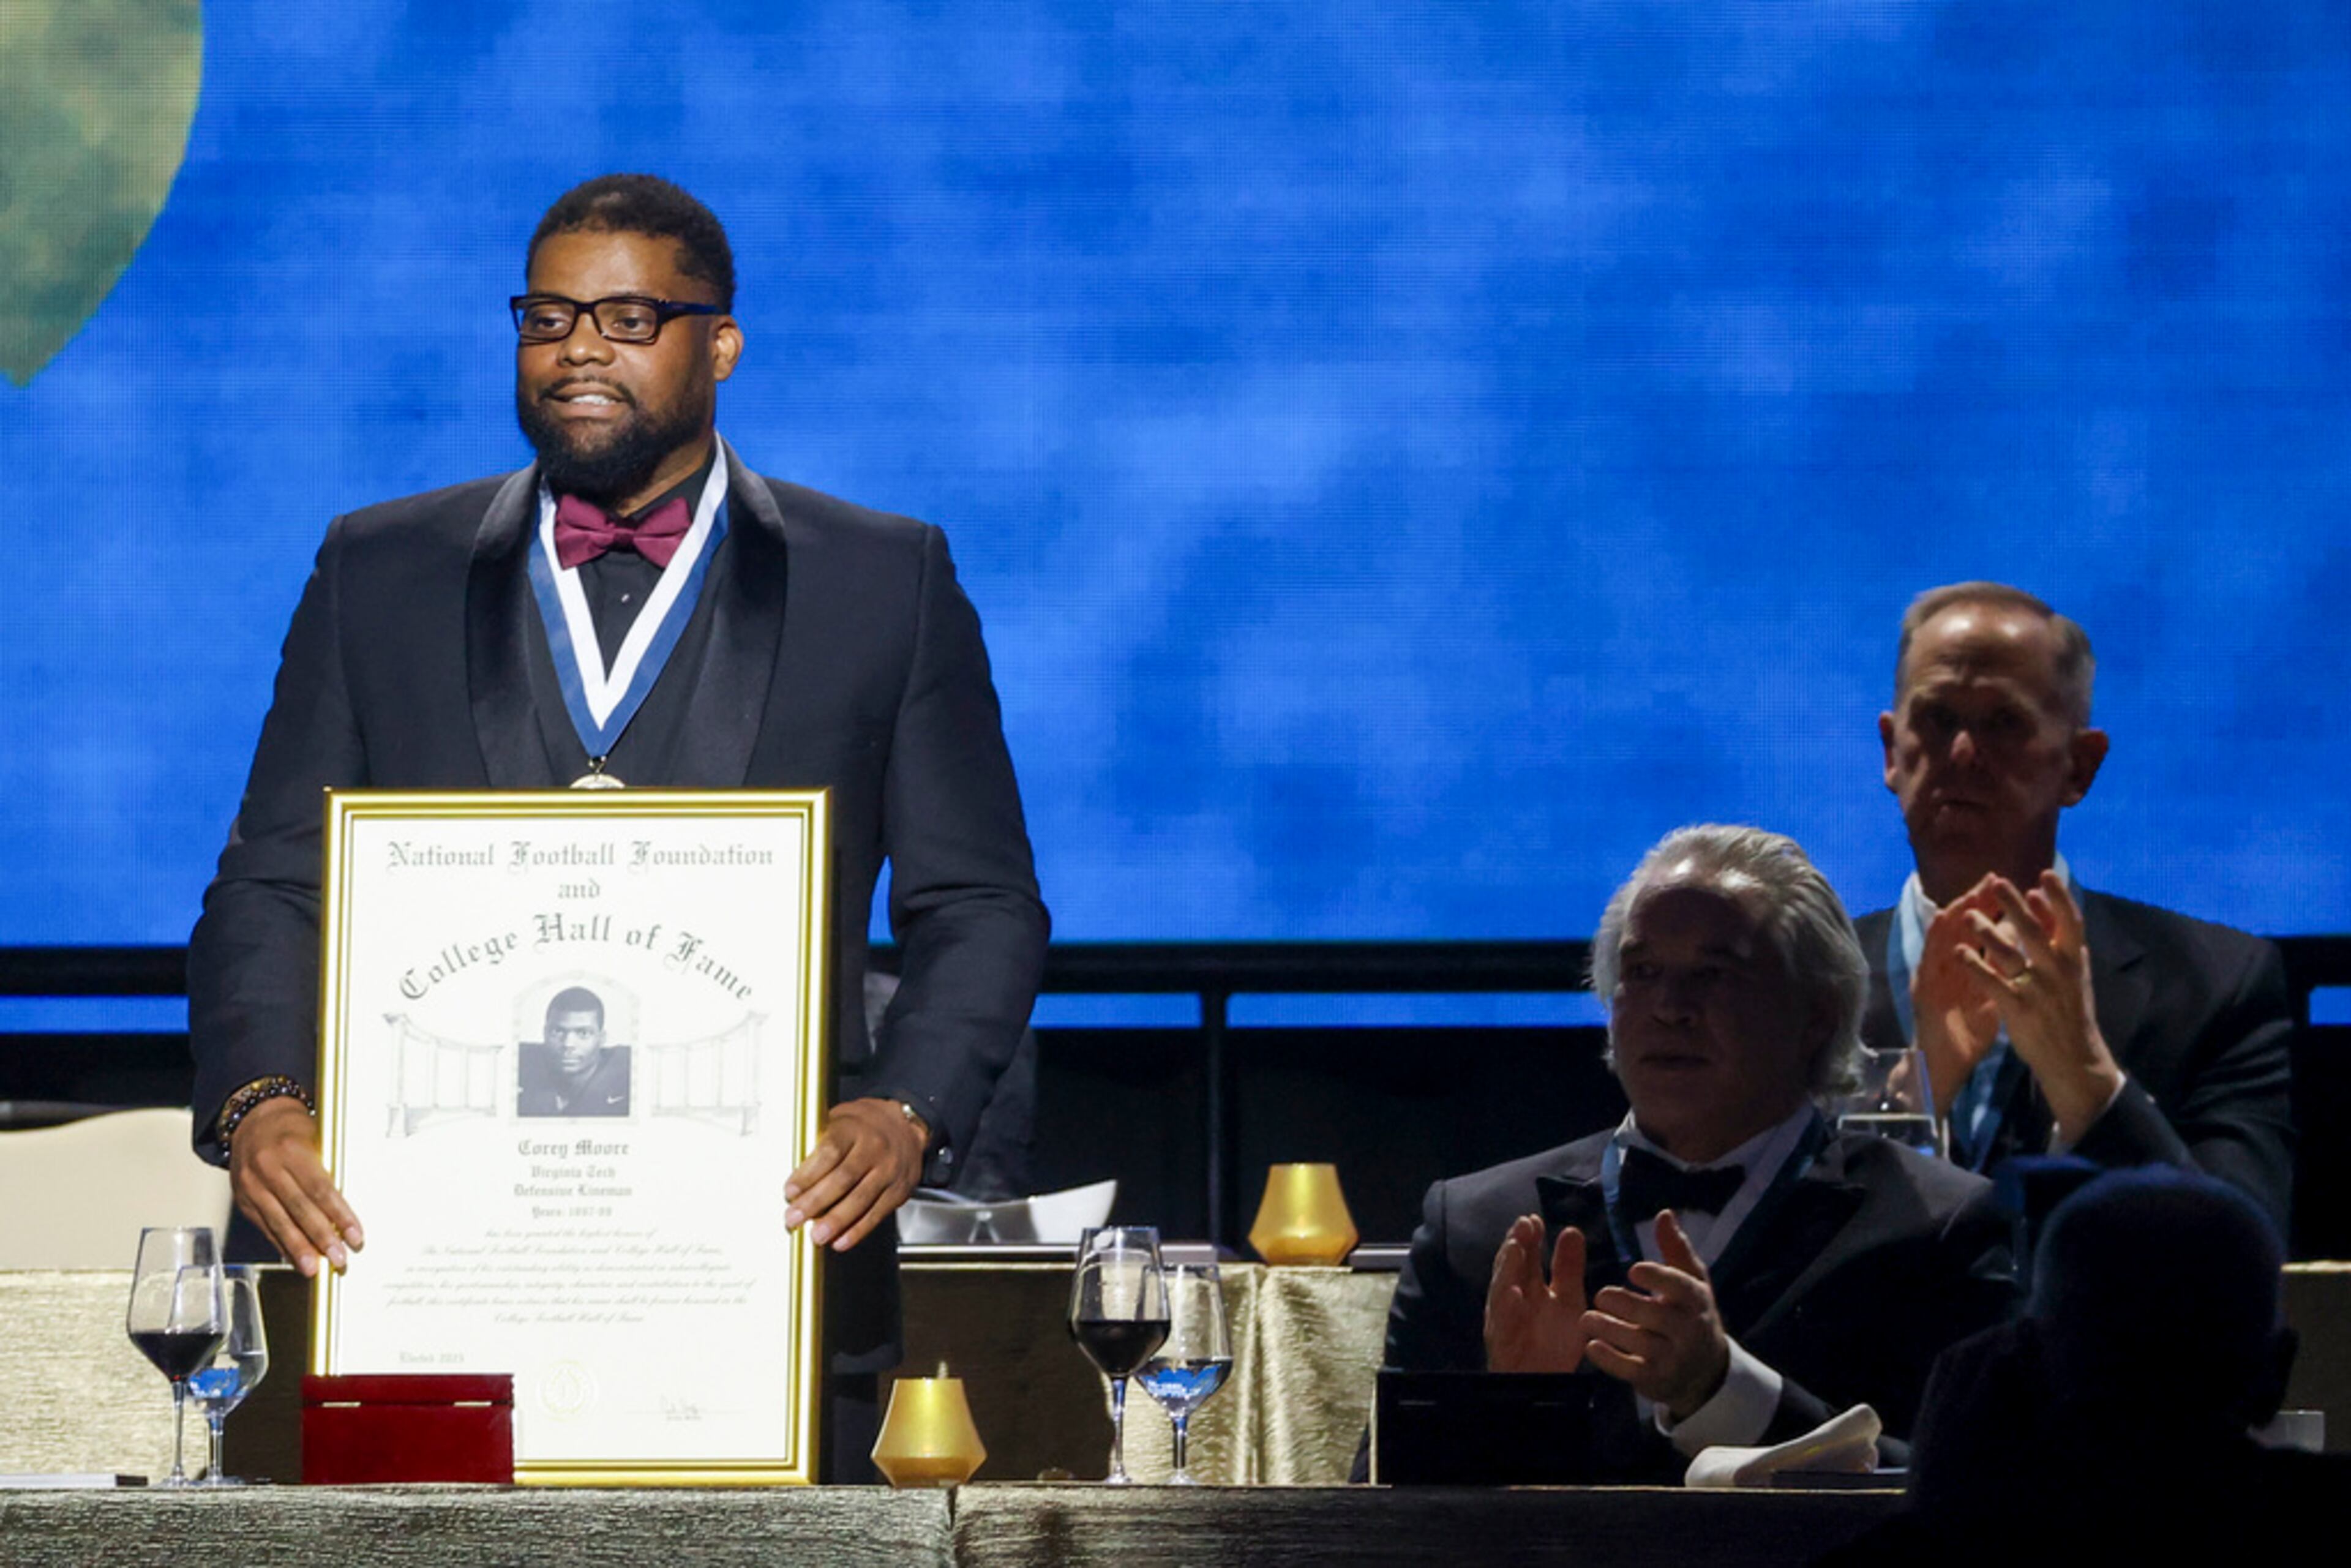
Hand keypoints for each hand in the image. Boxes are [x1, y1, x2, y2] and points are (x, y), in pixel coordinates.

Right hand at [227, 1096, 363, 1277]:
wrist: (252, 1120)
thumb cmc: (292, 1128)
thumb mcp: (315, 1137)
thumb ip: (328, 1167)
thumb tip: (348, 1206)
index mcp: (292, 1150)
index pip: (321, 1189)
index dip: (339, 1215)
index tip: (356, 1235)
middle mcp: (268, 1168)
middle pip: (299, 1209)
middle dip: (321, 1237)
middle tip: (339, 1257)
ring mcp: (252, 1186)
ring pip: (279, 1222)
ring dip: (299, 1248)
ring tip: (314, 1268)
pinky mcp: (243, 1200)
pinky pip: (265, 1226)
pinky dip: (281, 1244)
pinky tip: (295, 1258)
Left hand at [784, 1098, 928, 1251]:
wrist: (906, 1126)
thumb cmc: (864, 1125)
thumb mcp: (839, 1120)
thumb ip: (817, 1143)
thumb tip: (793, 1175)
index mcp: (853, 1128)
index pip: (830, 1152)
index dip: (808, 1174)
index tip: (790, 1191)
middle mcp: (874, 1148)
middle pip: (843, 1178)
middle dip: (815, 1202)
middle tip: (794, 1217)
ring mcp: (889, 1170)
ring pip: (860, 1199)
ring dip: (836, 1221)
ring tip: (816, 1236)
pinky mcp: (899, 1190)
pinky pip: (877, 1213)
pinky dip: (858, 1230)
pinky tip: (841, 1241)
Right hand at [1483, 1216, 1588, 1372]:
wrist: (1546, 1383)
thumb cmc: (1554, 1342)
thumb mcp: (1569, 1301)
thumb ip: (1569, 1268)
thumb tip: (1571, 1230)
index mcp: (1527, 1286)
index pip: (1525, 1256)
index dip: (1528, 1238)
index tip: (1535, 1218)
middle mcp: (1511, 1298)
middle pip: (1510, 1266)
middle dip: (1516, 1244)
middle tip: (1525, 1224)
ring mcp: (1503, 1318)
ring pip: (1501, 1288)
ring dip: (1507, 1268)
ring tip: (1516, 1247)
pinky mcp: (1502, 1340)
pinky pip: (1502, 1322)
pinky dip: (1507, 1307)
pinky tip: (1515, 1294)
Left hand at [1581, 1212, 1728, 1419]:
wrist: (1705, 1372)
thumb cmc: (1691, 1314)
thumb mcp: (1691, 1282)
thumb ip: (1675, 1249)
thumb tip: (1664, 1213)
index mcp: (1695, 1300)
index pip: (1680, 1287)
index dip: (1657, 1278)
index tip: (1632, 1269)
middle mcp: (1687, 1330)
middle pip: (1656, 1317)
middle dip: (1626, 1305)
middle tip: (1599, 1294)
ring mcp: (1672, 1358)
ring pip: (1640, 1344)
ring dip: (1611, 1330)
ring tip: (1586, 1318)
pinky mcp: (1656, 1380)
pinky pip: (1631, 1371)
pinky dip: (1609, 1360)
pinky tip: (1591, 1346)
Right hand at [1911, 877, 2006, 1117]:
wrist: (1944, 1064)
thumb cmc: (1967, 1033)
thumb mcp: (1991, 998)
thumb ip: (2002, 972)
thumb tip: (2021, 948)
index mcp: (1968, 969)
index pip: (1983, 932)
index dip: (1996, 909)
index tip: (2016, 889)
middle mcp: (1948, 967)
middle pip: (1962, 927)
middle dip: (1977, 901)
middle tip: (1994, 879)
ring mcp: (1933, 976)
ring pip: (1942, 937)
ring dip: (1956, 913)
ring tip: (1970, 891)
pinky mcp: (1923, 990)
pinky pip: (1929, 960)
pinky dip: (1936, 938)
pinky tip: (1944, 921)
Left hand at [1959, 872, 2121, 1143]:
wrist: (2073, 1058)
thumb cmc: (2070, 1009)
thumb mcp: (2075, 974)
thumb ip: (2060, 941)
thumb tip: (2046, 904)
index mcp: (2075, 960)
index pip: (2071, 921)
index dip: (2059, 897)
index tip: (2044, 875)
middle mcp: (2058, 972)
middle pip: (2034, 931)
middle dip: (2014, 905)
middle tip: (1995, 882)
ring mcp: (2038, 991)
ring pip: (2009, 955)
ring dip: (1987, 932)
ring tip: (1968, 915)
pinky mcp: (2018, 1010)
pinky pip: (1992, 984)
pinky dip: (1974, 966)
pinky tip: (1959, 952)